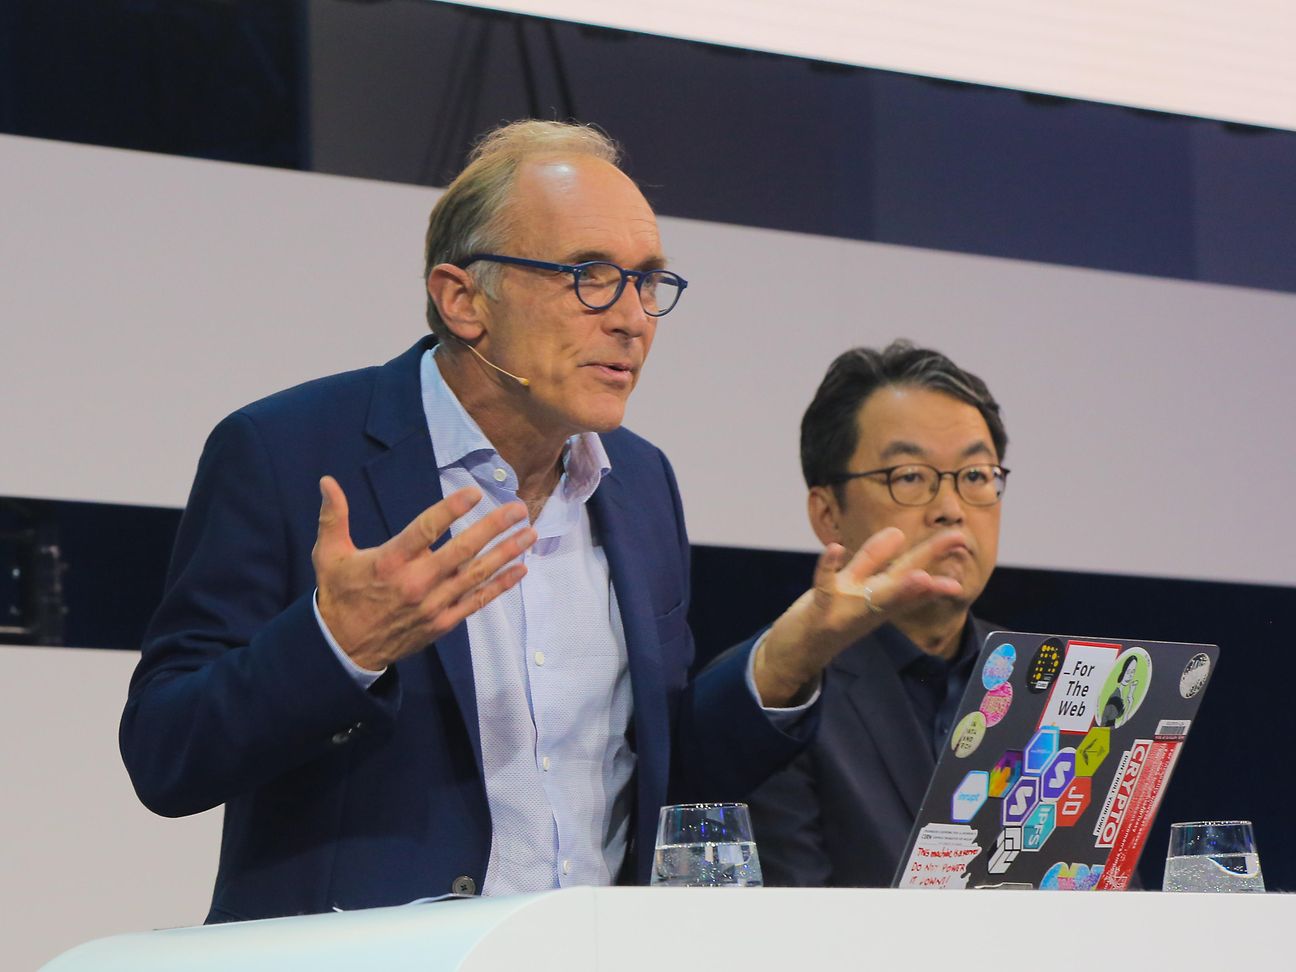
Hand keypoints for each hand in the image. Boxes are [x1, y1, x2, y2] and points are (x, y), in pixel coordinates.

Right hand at [312, 476, 535, 669]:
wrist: (343, 649)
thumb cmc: (339, 595)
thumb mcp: (329, 554)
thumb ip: (333, 516)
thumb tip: (327, 481)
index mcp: (389, 561)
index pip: (426, 530)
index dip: (451, 510)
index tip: (475, 493)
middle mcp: (415, 582)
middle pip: (462, 551)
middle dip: (493, 527)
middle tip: (517, 508)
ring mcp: (432, 605)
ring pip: (476, 575)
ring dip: (506, 553)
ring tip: (529, 534)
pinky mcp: (442, 622)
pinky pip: (477, 602)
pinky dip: (500, 586)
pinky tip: (520, 569)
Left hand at [754, 527, 964, 705]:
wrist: (796, 655)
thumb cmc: (830, 618)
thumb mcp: (858, 592)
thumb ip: (877, 565)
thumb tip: (901, 538)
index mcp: (880, 602)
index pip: (915, 586)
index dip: (939, 572)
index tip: (965, 557)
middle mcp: (869, 606)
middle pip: (903, 580)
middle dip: (930, 559)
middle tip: (958, 540)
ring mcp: (845, 609)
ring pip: (876, 594)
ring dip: (898, 586)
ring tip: (921, 575)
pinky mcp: (818, 610)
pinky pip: (825, 585)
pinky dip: (828, 567)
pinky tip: (835, 548)